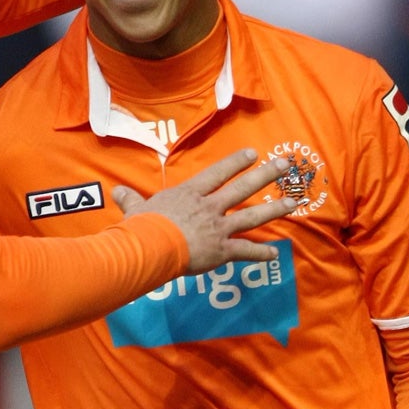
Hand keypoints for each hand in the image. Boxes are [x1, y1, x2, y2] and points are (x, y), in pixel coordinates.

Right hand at [111, 149, 295, 274]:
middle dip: (265, 176)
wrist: (151, 247)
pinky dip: (261, 253)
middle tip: (283, 166)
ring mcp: (218, 228)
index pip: (217, 173)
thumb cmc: (143, 226)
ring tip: (292, 202)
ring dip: (274, 208)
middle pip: (242, 188)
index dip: (235, 163)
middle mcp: (209, 207)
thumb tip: (116, 191)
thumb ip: (130, 199)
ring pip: (252, 216)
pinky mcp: (222, 251)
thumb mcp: (135, 209)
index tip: (252, 154)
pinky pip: (245, 251)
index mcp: (190, 194)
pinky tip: (276, 254)